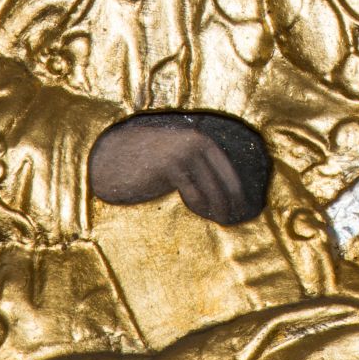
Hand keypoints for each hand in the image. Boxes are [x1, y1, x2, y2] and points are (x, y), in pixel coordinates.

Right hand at [88, 110, 273, 224]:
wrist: (114, 159)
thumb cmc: (147, 164)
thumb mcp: (178, 161)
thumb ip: (199, 167)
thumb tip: (227, 191)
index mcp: (201, 139)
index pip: (229, 169)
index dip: (237, 190)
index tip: (244, 208)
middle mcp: (196, 142)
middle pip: (224, 181)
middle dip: (231, 202)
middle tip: (232, 220)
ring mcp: (183, 153)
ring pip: (212, 190)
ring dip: (216, 208)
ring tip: (219, 219)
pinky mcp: (170, 167)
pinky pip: (194, 195)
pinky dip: (199, 207)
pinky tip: (198, 211)